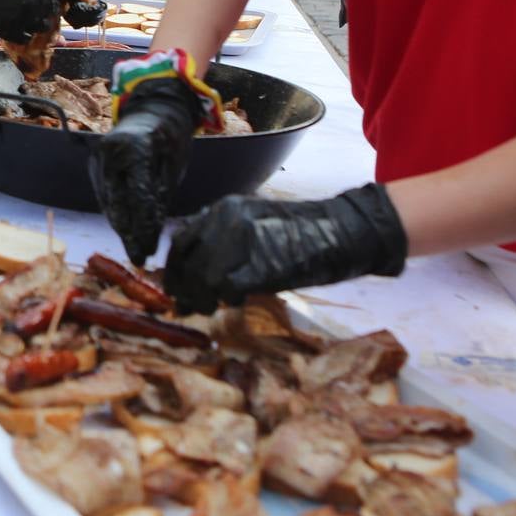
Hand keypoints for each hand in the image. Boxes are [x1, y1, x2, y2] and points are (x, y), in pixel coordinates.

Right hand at [0, 0, 62, 43]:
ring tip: (20, 20)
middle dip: (43, 14)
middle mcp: (37, 1)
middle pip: (50, 14)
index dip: (48, 0)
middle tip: (30, 13)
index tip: (41, 1)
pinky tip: (11, 26)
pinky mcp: (10, 30)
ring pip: (40, 28)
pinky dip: (20, 34)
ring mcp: (25, 17)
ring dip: (33, 25)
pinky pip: (24, 38)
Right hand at [91, 76, 203, 264]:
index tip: (149, 250)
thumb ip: (159, 197)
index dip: (143, 227)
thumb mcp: (173, 165)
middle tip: (140, 258)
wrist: (152, 110)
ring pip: (107, 202)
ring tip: (135, 250)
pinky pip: (104, 195)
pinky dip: (115, 214)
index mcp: (134, 148)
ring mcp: (97, 158)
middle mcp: (108, 153)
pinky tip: (126, 231)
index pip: (136, 196)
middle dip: (128, 234)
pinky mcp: (94, 165)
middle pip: (116, 203)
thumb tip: (149, 232)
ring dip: (120, 227)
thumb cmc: (170, 138)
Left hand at [163, 183, 407, 315]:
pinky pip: (228, 287)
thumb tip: (190, 270)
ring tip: (210, 306)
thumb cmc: (299, 232)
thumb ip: (220, 239)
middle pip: (187, 261)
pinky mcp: (262, 264)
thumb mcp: (252, 223)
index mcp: (222, 208)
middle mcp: (227, 218)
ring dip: (202, 297)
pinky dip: (227, 298)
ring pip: (203, 277)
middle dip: (182, 288)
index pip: (181, 241)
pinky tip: (237, 300)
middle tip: (185, 306)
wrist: (342, 231)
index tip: (173, 287)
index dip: (174, 268)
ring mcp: (244, 240)